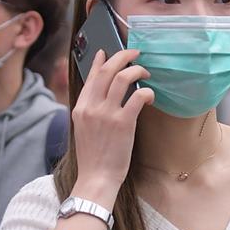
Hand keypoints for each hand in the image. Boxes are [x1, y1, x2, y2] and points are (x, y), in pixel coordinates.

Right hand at [69, 47, 151, 204]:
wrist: (96, 178)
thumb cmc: (93, 157)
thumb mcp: (83, 129)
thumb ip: (90, 111)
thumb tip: (101, 97)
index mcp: (80, 107)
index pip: (91, 76)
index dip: (101, 61)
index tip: (107, 52)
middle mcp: (91, 107)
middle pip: (107, 70)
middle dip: (123, 56)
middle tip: (135, 53)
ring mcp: (107, 113)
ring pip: (123, 78)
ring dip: (137, 70)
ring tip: (145, 73)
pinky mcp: (123, 123)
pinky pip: (137, 96)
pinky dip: (146, 91)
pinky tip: (150, 95)